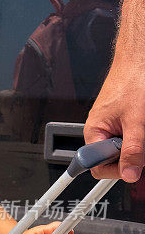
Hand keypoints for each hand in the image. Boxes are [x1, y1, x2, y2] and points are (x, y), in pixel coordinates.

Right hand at [84, 67, 144, 182]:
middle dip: (132, 156)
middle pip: (113, 160)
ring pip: (125, 149)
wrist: (140, 59)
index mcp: (94, 131)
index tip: (133, 167)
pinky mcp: (124, 122)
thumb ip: (133, 150)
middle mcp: (100, 130)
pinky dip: (141, 136)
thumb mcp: (136, 121)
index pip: (97, 166)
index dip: (116, 169)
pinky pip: (131, 138)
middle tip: (143, 144)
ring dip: (140, 145)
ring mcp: (113, 126)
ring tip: (144, 129)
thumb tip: (129, 174)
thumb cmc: (134, 81)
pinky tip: (143, 128)